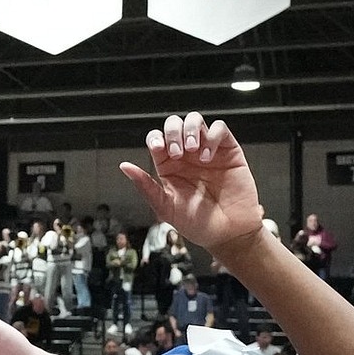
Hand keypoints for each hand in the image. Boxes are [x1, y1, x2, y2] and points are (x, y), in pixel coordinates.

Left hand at [118, 113, 266, 260]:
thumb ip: (146, 186)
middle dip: (173, 132)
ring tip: (192, 150)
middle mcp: (187, 155)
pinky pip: (220, 129)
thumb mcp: (166, 208)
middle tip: (177, 153)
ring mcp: (208, 151)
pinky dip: (212, 136)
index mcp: (169, 165)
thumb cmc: (198, 224)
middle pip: (174, 124)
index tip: (158, 149)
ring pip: (195, 120)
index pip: (157, 138)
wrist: (228, 234)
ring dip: (190, 129)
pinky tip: (208, 156)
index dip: (155, 138)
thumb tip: (125, 166)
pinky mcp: (229, 152)